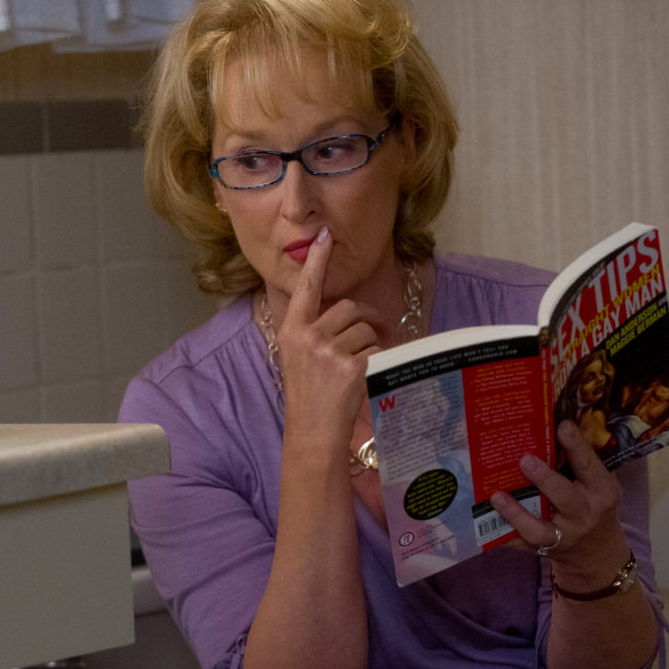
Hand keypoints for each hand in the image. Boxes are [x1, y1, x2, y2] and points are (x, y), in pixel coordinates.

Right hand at [273, 227, 380, 448]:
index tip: (324, 237)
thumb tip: (344, 310)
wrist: (312, 432)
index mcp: (291, 330)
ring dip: (371, 344)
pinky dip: (377, 362)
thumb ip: (313, 330)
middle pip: (347, 308)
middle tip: (376, 329)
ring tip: (359, 367)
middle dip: (366, 318)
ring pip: (365, 330)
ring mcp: (329, 351)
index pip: (306, 288)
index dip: (317, 262)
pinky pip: (376, 350)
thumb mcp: (299, 357)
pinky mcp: (351, 365)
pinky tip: (364, 379)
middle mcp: (308, 336)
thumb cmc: (308, 396)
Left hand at [490, 420, 631, 586]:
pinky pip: (519, 544)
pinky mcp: (544, 549)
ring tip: (497, 496)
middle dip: (545, 479)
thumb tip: (552, 426)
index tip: (563, 427)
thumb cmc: (593, 505)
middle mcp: (583, 515)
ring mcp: (563, 536)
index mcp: (601, 491)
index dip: (577, 446)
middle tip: (525, 460)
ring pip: (538, 528)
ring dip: (516, 513)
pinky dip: (501, 536)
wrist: (597, 552)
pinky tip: (483, 522)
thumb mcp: (598, 485)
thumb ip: (580, 462)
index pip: (589, 466)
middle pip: (565, 497)